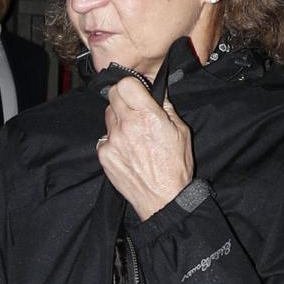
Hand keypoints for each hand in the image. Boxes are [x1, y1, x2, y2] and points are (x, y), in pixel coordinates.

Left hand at [96, 77, 194, 221]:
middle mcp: (127, 126)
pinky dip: (112, 139)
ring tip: (132, 133)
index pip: (125, 83)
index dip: (130, 84)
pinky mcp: (104, 155)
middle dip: (122, 98)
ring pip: (108, 116)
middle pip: (113, 96)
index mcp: (148, 116)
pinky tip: (126, 149)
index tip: (135, 90)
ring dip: (117, 118)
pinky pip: (104, 137)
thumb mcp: (180, 130)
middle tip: (133, 109)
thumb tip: (157, 91)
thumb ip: (165, 107)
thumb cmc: (175, 167)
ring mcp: (113, 141)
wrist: (163, 199)